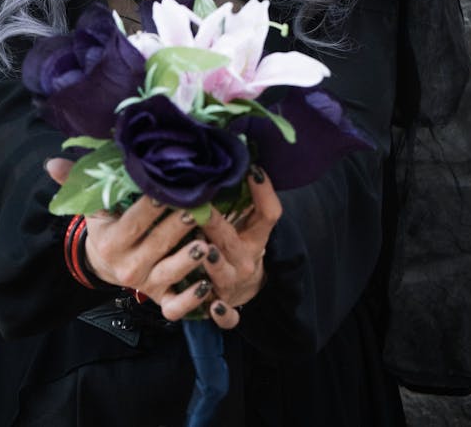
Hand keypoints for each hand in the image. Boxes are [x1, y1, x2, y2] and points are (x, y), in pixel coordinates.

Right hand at [84, 197, 219, 321]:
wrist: (105, 265)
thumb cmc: (106, 227)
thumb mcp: (91, 207)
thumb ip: (75, 184)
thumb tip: (51, 163)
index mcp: (110, 241)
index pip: (133, 222)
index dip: (151, 207)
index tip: (168, 190)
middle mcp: (127, 265)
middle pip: (156, 243)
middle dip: (178, 226)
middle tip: (198, 209)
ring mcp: (145, 283)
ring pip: (168, 272)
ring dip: (188, 260)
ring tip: (205, 244)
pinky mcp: (159, 298)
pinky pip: (175, 306)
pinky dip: (190, 300)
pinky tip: (206, 285)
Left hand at [200, 166, 281, 328]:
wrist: (246, 287)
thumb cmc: (238, 243)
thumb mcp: (247, 221)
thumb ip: (240, 195)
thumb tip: (230, 154)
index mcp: (256, 237)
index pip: (268, 213)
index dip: (263, 192)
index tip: (252, 169)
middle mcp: (246, 260)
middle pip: (233, 239)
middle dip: (217, 224)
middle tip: (201, 206)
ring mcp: (234, 286)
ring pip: (224, 275)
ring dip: (214, 264)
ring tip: (204, 250)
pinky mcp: (223, 307)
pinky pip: (226, 315)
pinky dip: (223, 313)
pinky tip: (214, 305)